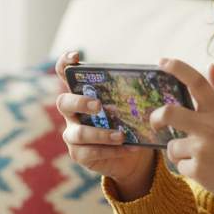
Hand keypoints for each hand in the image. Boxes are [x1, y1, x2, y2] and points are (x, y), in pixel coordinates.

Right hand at [54, 51, 156, 198]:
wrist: (131, 157)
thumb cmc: (128, 123)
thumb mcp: (129, 106)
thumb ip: (129, 93)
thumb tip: (149, 77)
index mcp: (81, 94)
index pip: (64, 73)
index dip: (65, 63)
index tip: (76, 56)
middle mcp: (72, 113)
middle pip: (63, 102)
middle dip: (80, 102)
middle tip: (99, 105)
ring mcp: (73, 134)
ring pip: (78, 133)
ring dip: (101, 134)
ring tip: (121, 136)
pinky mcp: (78, 153)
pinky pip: (89, 153)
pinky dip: (111, 151)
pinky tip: (128, 149)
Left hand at [149, 58, 213, 202]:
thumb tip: (210, 67)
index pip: (197, 83)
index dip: (177, 68)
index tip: (162, 61)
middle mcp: (210, 127)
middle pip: (169, 113)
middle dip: (156, 117)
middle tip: (156, 122)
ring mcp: (203, 149)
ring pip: (172, 146)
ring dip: (179, 152)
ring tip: (199, 157)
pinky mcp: (197, 170)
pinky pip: (178, 165)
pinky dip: (186, 168)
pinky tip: (204, 170)